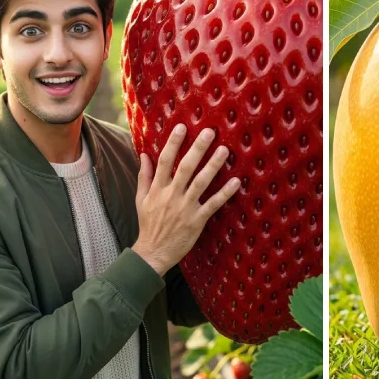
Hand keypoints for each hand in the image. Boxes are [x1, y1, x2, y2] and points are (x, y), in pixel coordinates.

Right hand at [131, 125, 239, 275]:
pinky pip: (213, 204)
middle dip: (197, 149)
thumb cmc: (149, 224)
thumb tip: (144, 154)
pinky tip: (237, 181)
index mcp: (157, 189)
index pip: (165, 161)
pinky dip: (225, 193)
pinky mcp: (197, 220)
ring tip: (224, 150)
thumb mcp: (141, 199)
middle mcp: (171, 196)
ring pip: (200, 183)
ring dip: (213, 166)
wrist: (153, 252)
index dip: (173, 143)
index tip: (182, 127)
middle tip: (209, 132)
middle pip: (185, 168)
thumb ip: (144, 176)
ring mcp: (185, 208)